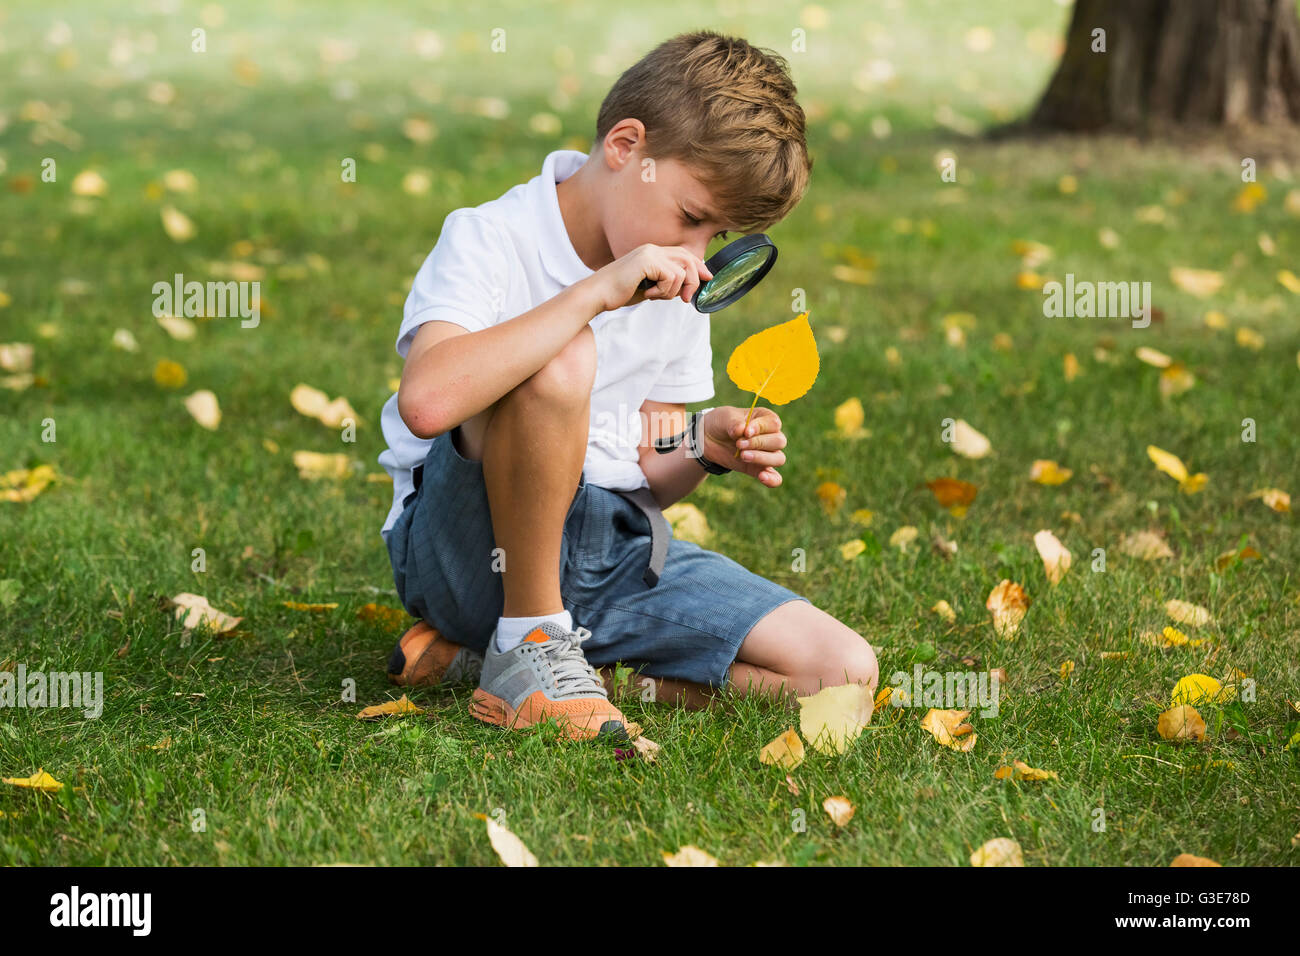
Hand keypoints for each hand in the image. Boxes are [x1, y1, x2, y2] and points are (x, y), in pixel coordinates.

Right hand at [586, 243, 712, 312]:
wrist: (598, 294)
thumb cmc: (619, 293)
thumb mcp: (648, 286)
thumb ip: (665, 282)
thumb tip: (687, 287)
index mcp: (652, 252)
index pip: (683, 253)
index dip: (698, 266)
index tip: (707, 278)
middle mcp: (653, 249)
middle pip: (688, 259)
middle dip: (693, 281)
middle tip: (686, 300)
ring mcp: (650, 253)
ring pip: (682, 272)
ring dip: (672, 291)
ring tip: (654, 296)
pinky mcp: (647, 261)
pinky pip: (671, 277)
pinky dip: (663, 292)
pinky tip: (648, 294)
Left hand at [699, 407, 785, 487]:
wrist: (706, 438)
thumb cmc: (721, 423)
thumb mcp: (725, 418)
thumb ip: (735, 423)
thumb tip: (742, 430)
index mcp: (765, 418)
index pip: (773, 423)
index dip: (761, 428)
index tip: (746, 432)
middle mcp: (770, 436)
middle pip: (779, 441)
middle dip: (759, 443)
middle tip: (738, 444)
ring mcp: (766, 453)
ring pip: (778, 458)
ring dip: (762, 458)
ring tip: (743, 456)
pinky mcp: (758, 469)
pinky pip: (774, 477)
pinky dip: (772, 479)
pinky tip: (763, 478)